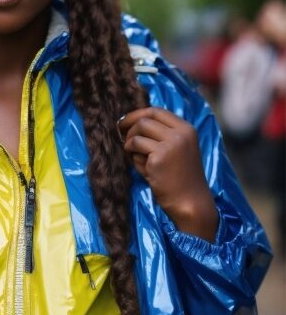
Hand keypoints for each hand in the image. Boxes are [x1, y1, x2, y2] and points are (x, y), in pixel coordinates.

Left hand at [118, 107, 217, 240]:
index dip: (137, 114)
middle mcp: (180, 134)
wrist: (191, 203)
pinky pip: (135, 152)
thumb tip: (132, 122)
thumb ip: (162, 135)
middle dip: (129, 128)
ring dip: (130, 145)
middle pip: (144, 120)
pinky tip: (145, 171)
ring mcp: (170, 145)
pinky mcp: (158, 158)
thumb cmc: (181, 178)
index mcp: (187, 129)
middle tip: (122, 139)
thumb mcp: (178, 149)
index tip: (124, 122)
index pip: (156, 111)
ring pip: (137, 135)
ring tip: (136, 158)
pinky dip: (134, 160)